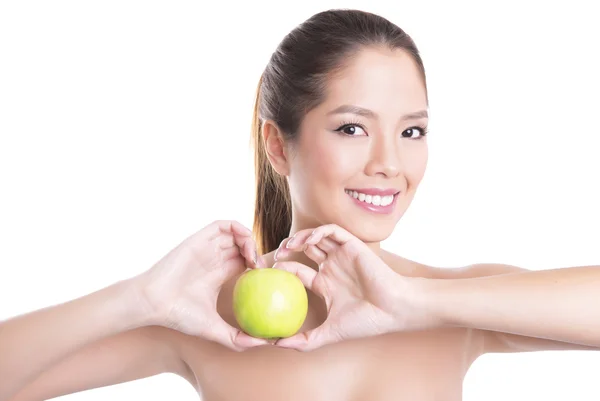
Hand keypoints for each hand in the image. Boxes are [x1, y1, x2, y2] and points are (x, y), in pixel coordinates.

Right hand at [133, 220, 268, 350]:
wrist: (154, 302)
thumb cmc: (179, 315)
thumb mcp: (214, 329)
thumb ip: (237, 339)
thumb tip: (265, 346)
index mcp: (218, 275)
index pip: (245, 263)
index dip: (259, 266)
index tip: (267, 279)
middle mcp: (213, 259)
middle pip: (242, 246)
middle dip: (256, 252)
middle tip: (261, 267)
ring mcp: (207, 247)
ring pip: (236, 234)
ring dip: (249, 240)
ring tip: (252, 257)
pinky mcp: (200, 238)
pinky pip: (223, 225)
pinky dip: (238, 228)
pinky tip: (245, 244)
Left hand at [272, 224, 431, 350]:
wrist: (392, 309)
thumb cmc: (366, 322)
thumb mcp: (330, 333)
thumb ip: (305, 341)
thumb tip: (276, 345)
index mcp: (326, 284)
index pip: (299, 271)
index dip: (283, 268)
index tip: (269, 273)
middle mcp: (332, 267)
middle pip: (304, 250)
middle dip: (287, 248)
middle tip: (275, 255)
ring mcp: (342, 255)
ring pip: (315, 237)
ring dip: (300, 237)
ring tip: (288, 246)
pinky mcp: (352, 245)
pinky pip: (331, 231)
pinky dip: (318, 232)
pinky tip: (308, 241)